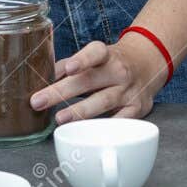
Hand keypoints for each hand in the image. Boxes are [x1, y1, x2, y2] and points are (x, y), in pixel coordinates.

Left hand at [30, 35, 166, 123]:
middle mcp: (119, 70)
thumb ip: (66, 66)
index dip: (82, 59)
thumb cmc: (111, 63)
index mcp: (106, 54)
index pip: (95, 53)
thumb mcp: (93, 56)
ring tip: (59, 118)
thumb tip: (40, 78)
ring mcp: (129, 90)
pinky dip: (104, 127)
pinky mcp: (137, 108)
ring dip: (80, 111)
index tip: (69, 68)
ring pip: (105, 101)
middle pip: (90, 80)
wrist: (148, 64)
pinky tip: (88, 132)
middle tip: (38, 101)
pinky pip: (120, 120)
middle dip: (62, 92)